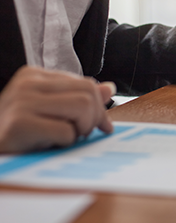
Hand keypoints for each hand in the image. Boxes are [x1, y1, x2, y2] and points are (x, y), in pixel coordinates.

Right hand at [0, 66, 114, 153]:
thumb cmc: (19, 136)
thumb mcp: (49, 112)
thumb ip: (77, 98)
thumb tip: (110, 88)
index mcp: (34, 76)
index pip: (86, 84)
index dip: (99, 108)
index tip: (100, 126)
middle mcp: (27, 83)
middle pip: (88, 93)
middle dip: (93, 118)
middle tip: (81, 135)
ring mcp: (21, 102)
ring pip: (83, 107)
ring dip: (81, 130)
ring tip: (64, 139)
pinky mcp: (19, 124)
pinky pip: (66, 131)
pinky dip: (65, 143)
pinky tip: (47, 146)